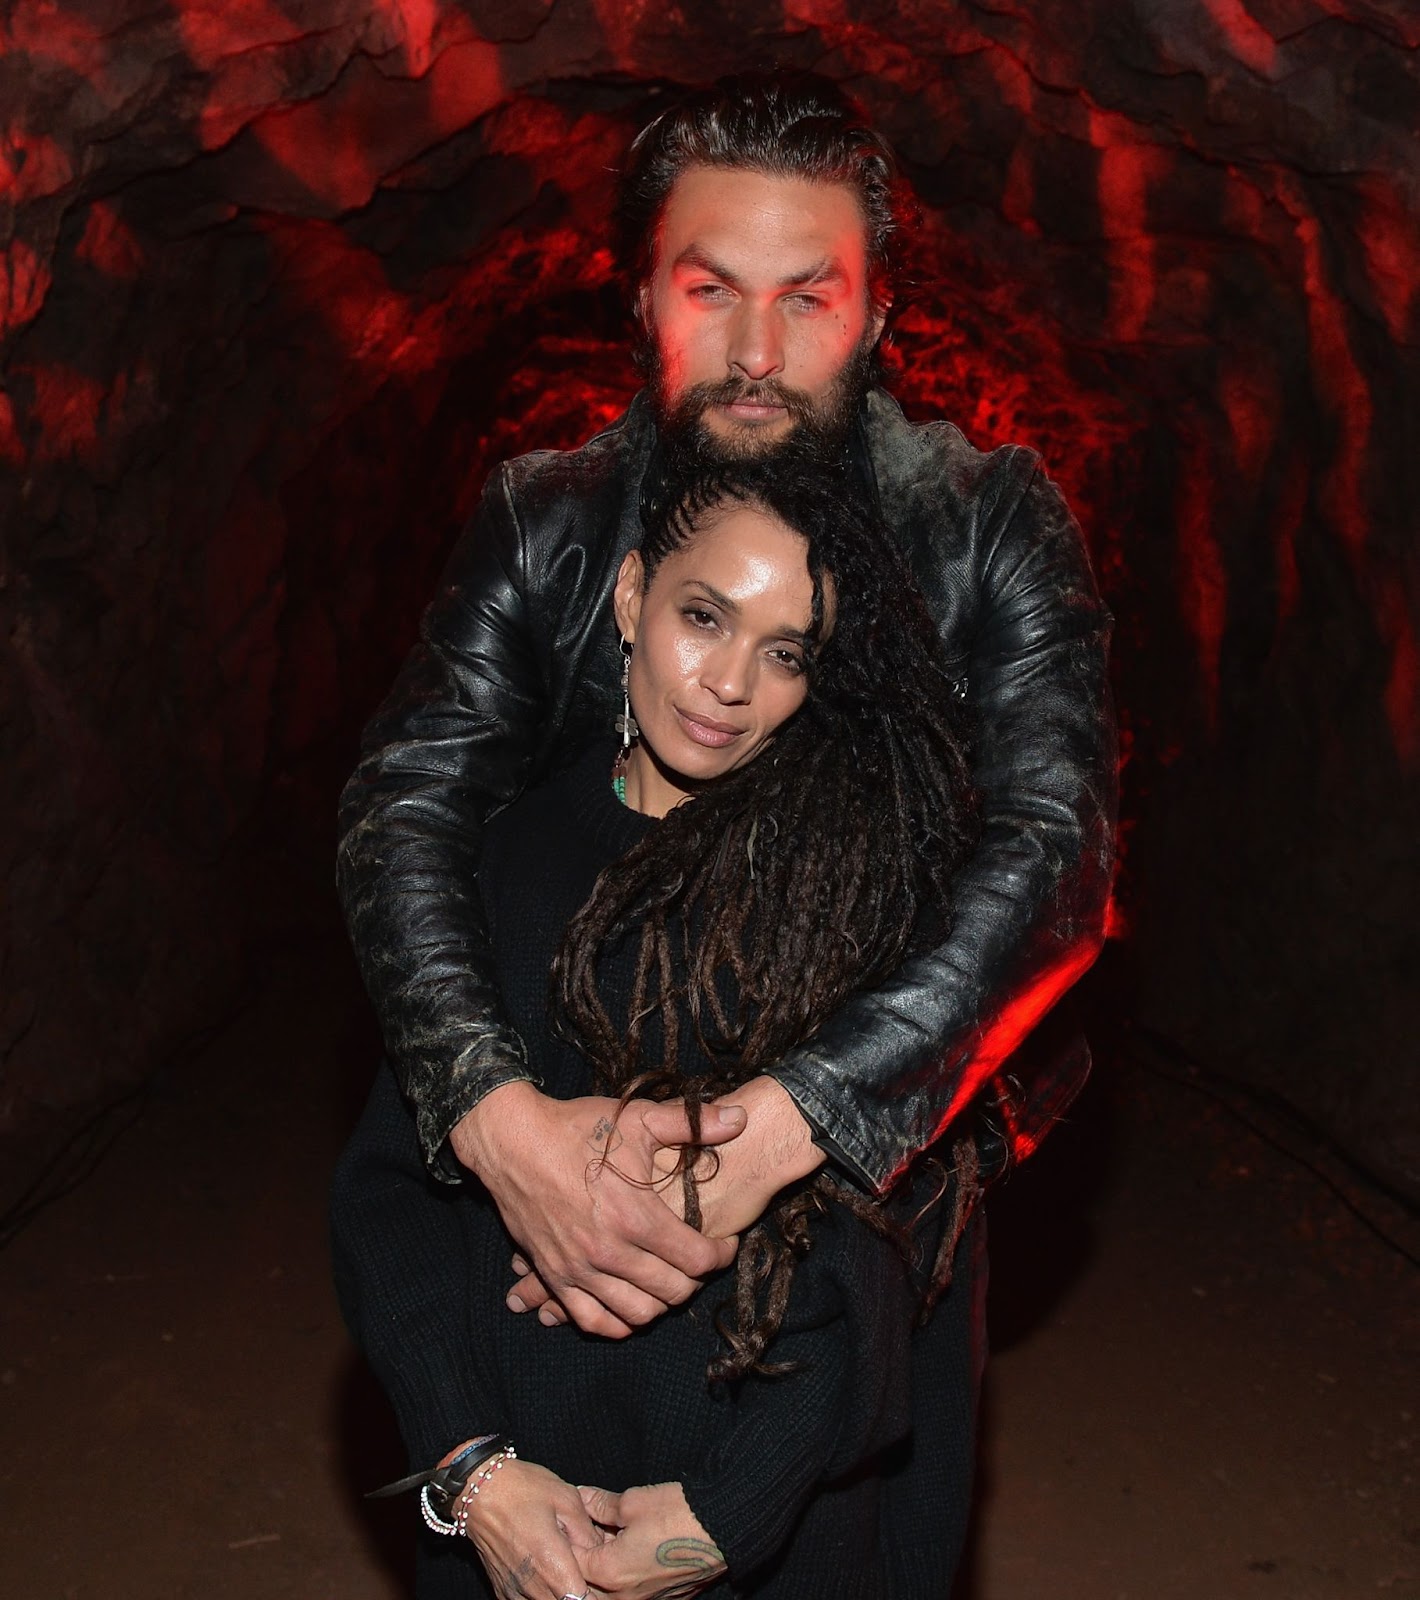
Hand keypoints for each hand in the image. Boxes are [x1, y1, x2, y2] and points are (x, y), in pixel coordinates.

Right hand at [454, 1453, 603, 1599]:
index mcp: (553, 1566)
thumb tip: (602, 1553)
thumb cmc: (522, 1489)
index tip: (603, 1576)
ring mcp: (516, 1592)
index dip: (598, 1592)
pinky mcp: (503, 1590)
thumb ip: (589, 1534)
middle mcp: (533, 1587)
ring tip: (565, 1566)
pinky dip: (541, 1592)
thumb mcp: (567, 1499)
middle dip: (582, 1591)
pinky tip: (545, 1570)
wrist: (479, 1489)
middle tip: (586, 1568)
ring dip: (561, 1592)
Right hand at [507, 1079, 822, 1325]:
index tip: (724, 1243)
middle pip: (672, 1292)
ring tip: (666, 1281)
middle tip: (696, 1260)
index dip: (720, 1254)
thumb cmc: (576, 1128)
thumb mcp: (637, 1118)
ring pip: (636, 1314)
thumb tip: (741, 1119)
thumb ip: (693, 1124)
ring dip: (660, 1303)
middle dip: (694, 1279)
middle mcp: (609, 1250)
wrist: (513, 1140)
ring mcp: (579, 1268)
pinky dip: (616, 1323)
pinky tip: (629, 1307)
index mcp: (636, 1215)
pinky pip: (591, 1321)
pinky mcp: (554, 1275)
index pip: (696, 1259)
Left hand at [578, 1482, 726, 1599]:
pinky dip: (626, 1575)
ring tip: (611, 1536)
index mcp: (610, 1574)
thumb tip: (581, 1497)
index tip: (568, 1521)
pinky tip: (632, 1548)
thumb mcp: (632, 1501)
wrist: (724, 1527)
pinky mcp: (667, 1597)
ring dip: (605, 1568)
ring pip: (611, 1591)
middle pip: (589, 1583)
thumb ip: (600, 1504)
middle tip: (588, 1529)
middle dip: (585, 1556)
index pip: (572, 1562)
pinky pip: (634, 1592)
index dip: (569, 1538)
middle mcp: (625, 1597)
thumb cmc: (678, 1513)